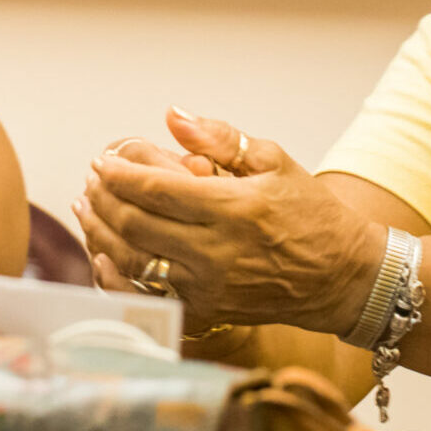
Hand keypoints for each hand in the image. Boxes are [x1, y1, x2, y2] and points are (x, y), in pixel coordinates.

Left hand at [74, 109, 383, 336]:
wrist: (341, 276)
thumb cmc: (310, 214)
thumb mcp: (274, 162)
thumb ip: (220, 138)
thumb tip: (173, 116)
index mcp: (234, 209)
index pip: (156, 189)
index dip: (119, 174)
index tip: (102, 162)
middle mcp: (216, 253)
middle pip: (135, 225)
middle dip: (104, 199)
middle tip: (93, 181)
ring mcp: (208, 289)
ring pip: (133, 261)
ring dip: (101, 233)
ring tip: (89, 209)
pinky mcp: (206, 314)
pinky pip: (146, 298)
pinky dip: (117, 276)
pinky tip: (104, 254)